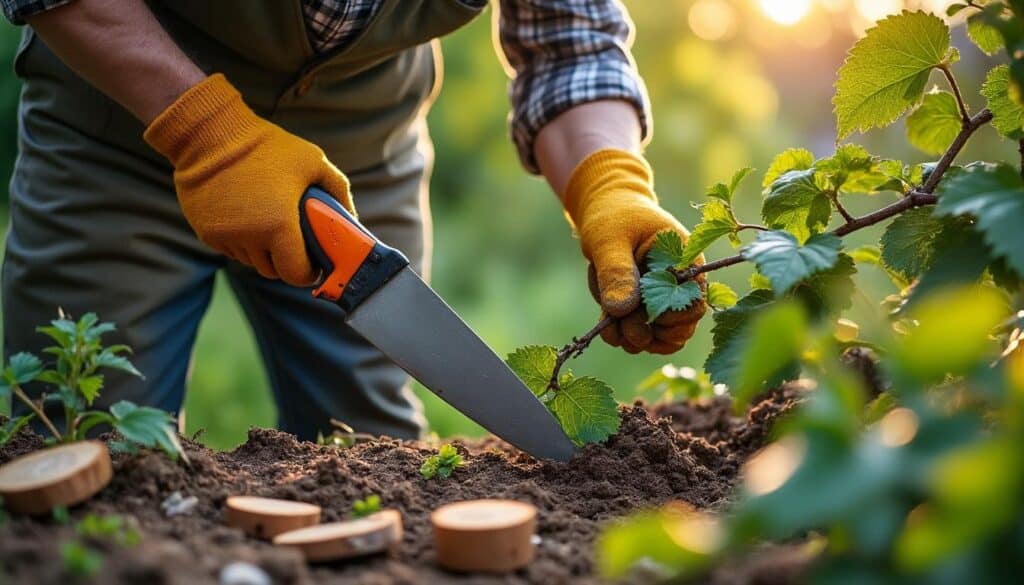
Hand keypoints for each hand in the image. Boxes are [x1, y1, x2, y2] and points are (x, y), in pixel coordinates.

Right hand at [144, 74, 352, 285]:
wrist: (210, 134)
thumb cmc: (266, 146)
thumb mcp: (312, 161)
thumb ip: (338, 190)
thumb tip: (351, 217)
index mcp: (279, 225)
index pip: (296, 274)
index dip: (307, 272)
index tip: (312, 263)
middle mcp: (250, 237)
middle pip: (272, 271)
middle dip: (285, 261)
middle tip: (292, 240)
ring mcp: (225, 237)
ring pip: (250, 261)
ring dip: (262, 251)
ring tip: (268, 223)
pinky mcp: (206, 233)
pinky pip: (231, 249)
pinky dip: (241, 241)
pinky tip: (246, 216)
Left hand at [564, 149, 706, 354]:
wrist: (606, 211)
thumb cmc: (613, 217)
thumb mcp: (609, 239)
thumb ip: (617, 272)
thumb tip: (622, 311)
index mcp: (686, 262)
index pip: (694, 304)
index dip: (667, 318)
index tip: (635, 311)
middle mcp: (683, 285)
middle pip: (681, 330)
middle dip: (646, 333)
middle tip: (616, 325)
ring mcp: (667, 299)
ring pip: (663, 339)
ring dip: (633, 339)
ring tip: (608, 325)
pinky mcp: (648, 309)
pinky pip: (647, 337)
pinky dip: (626, 338)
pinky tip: (609, 326)